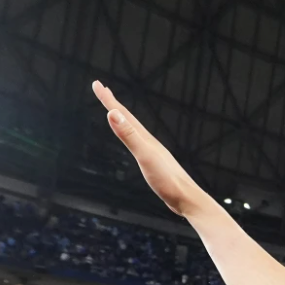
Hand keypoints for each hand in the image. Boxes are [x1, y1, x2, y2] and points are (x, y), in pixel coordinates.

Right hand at [92, 81, 209, 217]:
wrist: (187, 200)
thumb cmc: (167, 181)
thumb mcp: (144, 156)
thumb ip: (129, 135)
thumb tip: (113, 113)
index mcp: (146, 138)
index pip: (123, 114)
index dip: (108, 99)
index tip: (96, 84)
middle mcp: (150, 142)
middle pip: (129, 119)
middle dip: (114, 104)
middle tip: (102, 90)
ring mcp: (154, 152)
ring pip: (135, 131)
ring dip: (123, 119)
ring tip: (116, 112)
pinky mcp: (156, 164)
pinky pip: (139, 144)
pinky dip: (132, 137)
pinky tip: (135, 141)